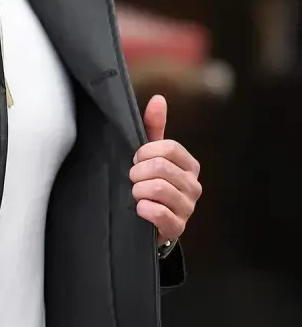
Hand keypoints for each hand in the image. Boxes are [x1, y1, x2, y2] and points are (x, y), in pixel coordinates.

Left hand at [130, 94, 201, 244]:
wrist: (146, 224)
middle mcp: (194, 186)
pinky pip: (158, 213)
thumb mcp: (149, 156)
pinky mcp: (177, 228)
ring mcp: (188, 208)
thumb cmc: (147, 184)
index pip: (168, 148)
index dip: (144, 153)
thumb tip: (158, 99)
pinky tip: (139, 210)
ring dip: (137, 191)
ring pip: (158, 188)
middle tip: (131, 179)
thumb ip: (153, 128)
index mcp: (189, 165)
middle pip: (161, 168)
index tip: (134, 160)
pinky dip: (143, 209)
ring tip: (134, 194)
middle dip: (137, 172)